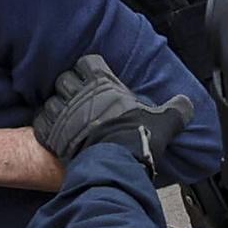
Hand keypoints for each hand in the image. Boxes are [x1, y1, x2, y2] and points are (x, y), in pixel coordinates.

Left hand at [31, 54, 194, 172]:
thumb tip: (186, 104)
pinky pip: (41, 122)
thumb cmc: (137, 140)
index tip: (94, 78)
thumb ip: (175, 109)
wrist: (114, 164)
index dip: (88, 69)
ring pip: (50, 100)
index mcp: (104, 84)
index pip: (87, 62)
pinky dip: (46, 125)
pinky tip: (55, 132)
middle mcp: (80, 94)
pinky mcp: (52, 134)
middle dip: (70, 86)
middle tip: (79, 99)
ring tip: (66, 117)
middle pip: (64, 79)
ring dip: (57, 107)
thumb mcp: (163, 122)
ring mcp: (63, 113)